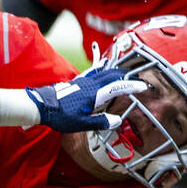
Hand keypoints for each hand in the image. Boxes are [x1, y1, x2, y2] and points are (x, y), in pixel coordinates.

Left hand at [25, 67, 140, 132]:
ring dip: (118, 71)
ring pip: (105, 71)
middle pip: (113, 75)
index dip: (132, 86)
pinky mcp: (78, 81)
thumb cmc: (60, 116)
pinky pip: (94, 71)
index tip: (144, 86)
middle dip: (128, 76)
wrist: (41, 105)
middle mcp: (91, 84)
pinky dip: (103, 67)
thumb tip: (117, 121)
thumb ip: (100, 122)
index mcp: (94, 94)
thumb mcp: (81, 124)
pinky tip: (104, 64)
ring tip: (127, 72)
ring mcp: (84, 81)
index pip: (118, 87)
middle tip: (139, 79)